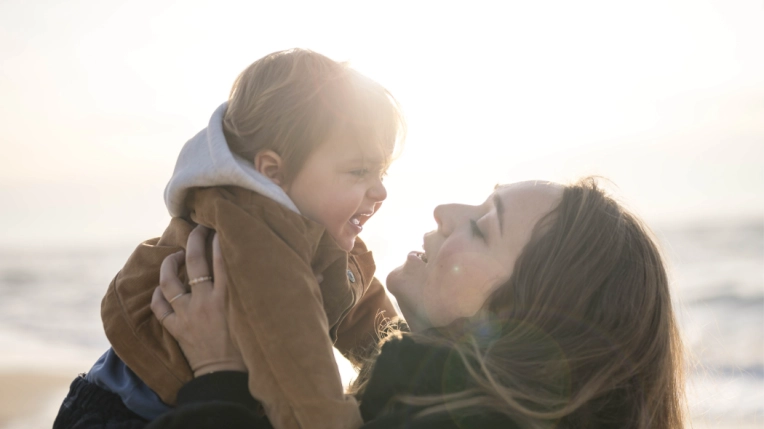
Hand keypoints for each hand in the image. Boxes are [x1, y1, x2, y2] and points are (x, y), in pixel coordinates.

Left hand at [151, 225, 246, 376]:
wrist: (225, 377)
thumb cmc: (248, 349)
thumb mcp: (256, 316)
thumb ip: (260, 295)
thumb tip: (284, 274)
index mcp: (228, 296)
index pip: (222, 258)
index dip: (219, 239)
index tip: (219, 227)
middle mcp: (205, 300)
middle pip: (195, 261)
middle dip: (195, 240)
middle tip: (197, 230)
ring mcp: (187, 314)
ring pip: (170, 281)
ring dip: (170, 264)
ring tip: (175, 256)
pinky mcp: (176, 328)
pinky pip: (159, 307)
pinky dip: (157, 296)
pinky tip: (160, 289)